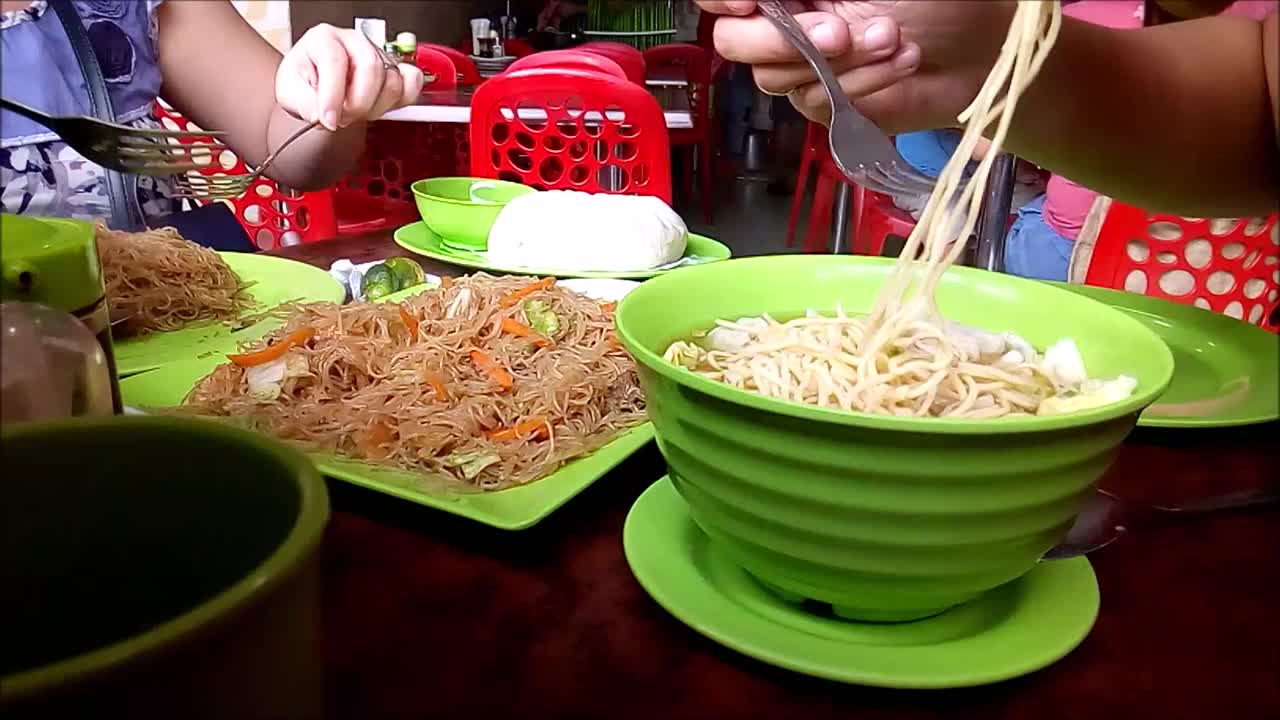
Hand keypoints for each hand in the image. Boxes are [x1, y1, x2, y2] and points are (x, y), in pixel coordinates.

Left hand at [276, 24, 424, 130]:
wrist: (313, 83)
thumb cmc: (304, 82)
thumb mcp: (290, 92)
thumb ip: (304, 103)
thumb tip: (322, 115)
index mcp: (325, 39)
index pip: (335, 61)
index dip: (332, 96)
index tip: (328, 120)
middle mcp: (355, 43)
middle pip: (370, 69)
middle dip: (357, 104)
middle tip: (342, 118)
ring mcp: (378, 55)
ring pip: (392, 81)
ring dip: (375, 107)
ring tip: (356, 112)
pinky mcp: (395, 70)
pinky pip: (412, 81)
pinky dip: (402, 99)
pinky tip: (381, 106)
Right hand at [697, 1, 1014, 131]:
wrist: (985, 43)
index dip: (723, 2)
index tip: (749, 3)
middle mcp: (784, 22)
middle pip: (736, 42)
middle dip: (787, 41)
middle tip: (842, 32)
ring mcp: (802, 66)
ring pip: (776, 80)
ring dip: (842, 63)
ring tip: (895, 40)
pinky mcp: (827, 105)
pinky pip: (816, 106)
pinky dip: (862, 88)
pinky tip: (899, 66)